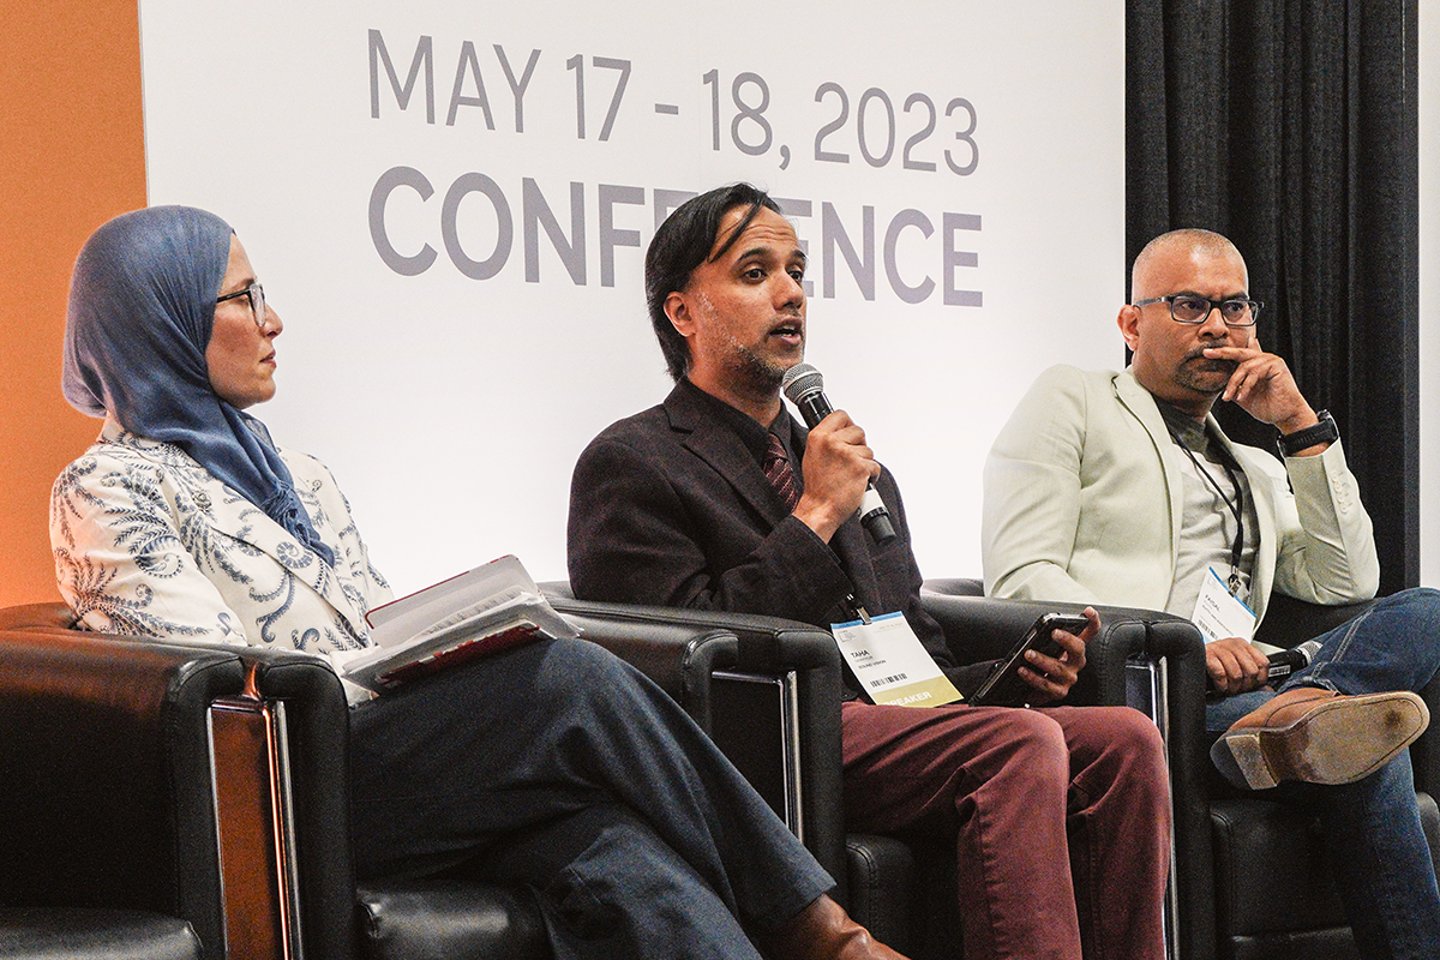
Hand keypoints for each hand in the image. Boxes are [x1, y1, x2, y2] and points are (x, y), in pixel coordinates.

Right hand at [793, 410, 881, 541]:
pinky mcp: (860, 467)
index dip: (848, 425)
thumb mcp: (812, 454)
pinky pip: (875, 465)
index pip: (841, 415)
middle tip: (850, 460)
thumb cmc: (817, 486)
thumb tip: (842, 431)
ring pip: (868, 450)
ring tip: (851, 474)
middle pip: (858, 431)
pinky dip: (871, 475)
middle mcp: (832, 442)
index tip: (849, 434)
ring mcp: (847, 454)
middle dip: (858, 445)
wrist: (820, 508)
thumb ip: (826, 440)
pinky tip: (858, 481)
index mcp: (818, 437)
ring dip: (864, 462)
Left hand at [1018, 606, 1098, 703]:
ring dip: (1042, 660)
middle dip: (1067, 640)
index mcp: (1075, 648)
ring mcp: (1069, 678)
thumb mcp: (1047, 644)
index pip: (1090, 631)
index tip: (1089, 611)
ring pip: (1059, 669)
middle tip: (1054, 632)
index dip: (1092, 621)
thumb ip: (1049, 632)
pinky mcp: (1058, 692)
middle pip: (1078, 650)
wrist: (1035, 688)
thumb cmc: (1043, 661)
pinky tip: (1022, 670)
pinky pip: (1047, 686)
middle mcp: (1076, 663)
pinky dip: (1033, 678)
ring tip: (1028, 654)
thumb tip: (1046, 623)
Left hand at [1201, 338, 1318, 435]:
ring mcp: (1271, 361)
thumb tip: (1216, 379)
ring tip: (1228, 397)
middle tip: (1206, 353)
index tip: (1205, 352)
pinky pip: (1255, 372)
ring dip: (1234, 383)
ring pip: (1244, 366)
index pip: (1237, 355)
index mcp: (1255, 364)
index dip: (1222, 353)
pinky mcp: (1277, 366)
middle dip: (1222, 352)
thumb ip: (1233, 384)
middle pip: (1239, 352)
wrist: (1285, 416)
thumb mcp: (1242, 394)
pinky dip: (1246, 386)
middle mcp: (1263, 359)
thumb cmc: (1267, 406)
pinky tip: (1241, 397)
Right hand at [1206, 636, 1269, 694]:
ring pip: (1237, 674)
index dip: (1259, 679)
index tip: (1251, 686)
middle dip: (1245, 686)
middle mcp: (1233, 644)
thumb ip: (1251, 672)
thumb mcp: (1236, 664)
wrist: (1189, 658)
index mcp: (1243, 645)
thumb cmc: (1214, 664)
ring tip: (1227, 689)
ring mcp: (1220, 648)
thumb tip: (1267, 689)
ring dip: (1232, 688)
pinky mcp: (1207, 655)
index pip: (1263, 664)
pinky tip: (1219, 686)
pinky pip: (1220, 674)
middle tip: (1237, 689)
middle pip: (1251, 671)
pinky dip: (1221, 685)